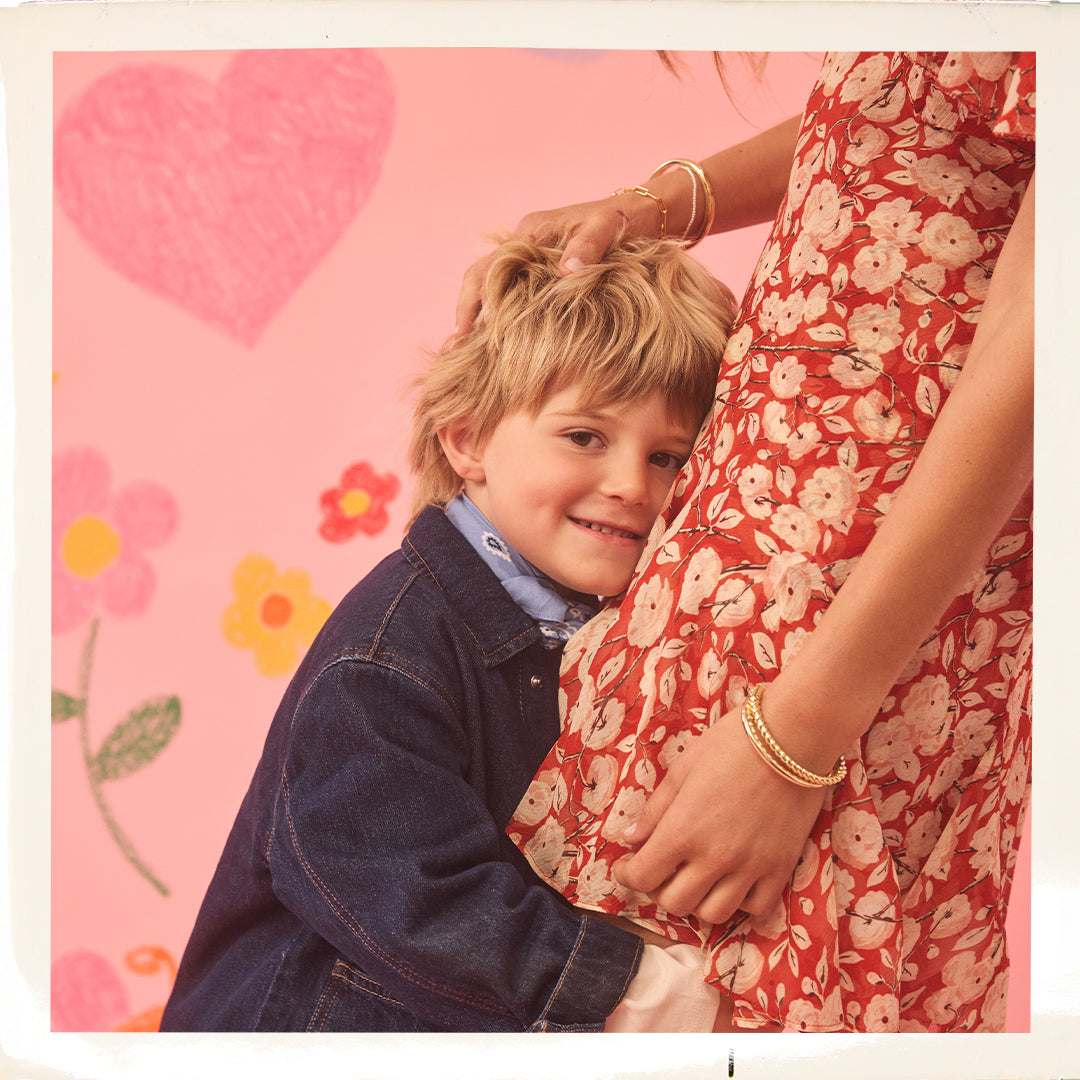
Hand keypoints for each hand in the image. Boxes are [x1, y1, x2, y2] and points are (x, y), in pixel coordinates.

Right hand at [453, 192, 663, 335]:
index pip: (492, 267)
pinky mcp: (538, 269)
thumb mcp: (608, 229)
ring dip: (476, 312)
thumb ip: (588, 247)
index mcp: (531, 232)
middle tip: (458, 344)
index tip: (478, 330)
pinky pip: (507, 289)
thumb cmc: (622, 222)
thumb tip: (566, 270)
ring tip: (466, 347)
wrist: (638, 214)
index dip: (481, 299)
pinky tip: (493, 336)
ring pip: (488, 283)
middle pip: (479, 275)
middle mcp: (522, 242)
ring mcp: (528, 256)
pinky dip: (495, 311)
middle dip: (466, 309)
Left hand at [613, 704, 826, 925]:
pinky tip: (733, 881)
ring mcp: (750, 867)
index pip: (642, 877)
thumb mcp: (682, 770)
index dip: (627, 874)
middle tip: (660, 869)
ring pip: (713, 914)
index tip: (626, 865)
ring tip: (695, 878)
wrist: (791, 738)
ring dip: (697, 901)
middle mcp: (714, 857)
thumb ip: (655, 810)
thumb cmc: (730, 745)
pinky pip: (756, 908)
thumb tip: (631, 839)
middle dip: (658, 889)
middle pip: (675, 902)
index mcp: (682, 830)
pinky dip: (740, 902)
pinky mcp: (781, 868)